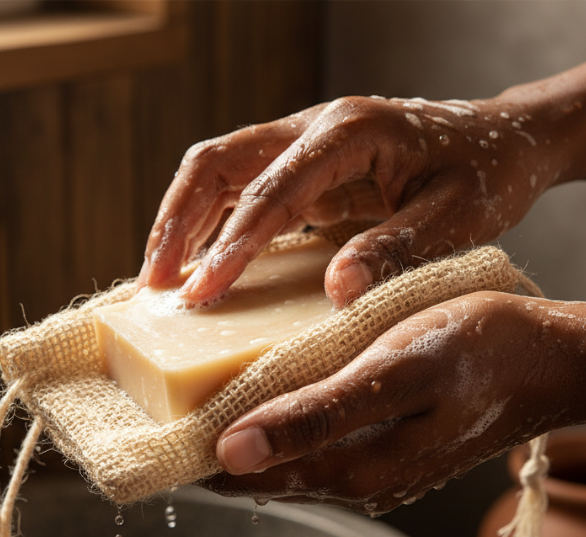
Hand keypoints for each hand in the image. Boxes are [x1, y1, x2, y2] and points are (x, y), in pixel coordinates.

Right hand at [139, 66, 585, 308]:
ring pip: (217, 171)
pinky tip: (203, 261)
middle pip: (217, 163)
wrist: (497, 140)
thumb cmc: (482, 174)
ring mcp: (301, 141)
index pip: (271, 192)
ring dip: (182, 221)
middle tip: (156, 282)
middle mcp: (312, 127)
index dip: (231, 245)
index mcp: (348, 133)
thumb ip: (394, 248)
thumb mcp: (455, 216)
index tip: (202, 291)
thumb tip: (337, 292)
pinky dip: (210, 223)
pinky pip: (239, 187)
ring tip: (162, 277)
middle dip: (177, 222)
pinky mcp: (300, 163)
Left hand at [200, 292, 585, 512]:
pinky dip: (279, 426)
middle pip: (259, 472)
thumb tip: (234, 450)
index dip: (193, 456)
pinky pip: (314, 445)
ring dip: (244, 435)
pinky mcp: (384, 448)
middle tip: (170, 403)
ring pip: (285, 459)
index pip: (244, 477)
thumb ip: (316, 415)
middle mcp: (356, 480)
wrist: (549, 358)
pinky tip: (269, 398)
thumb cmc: (479, 351)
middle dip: (211, 446)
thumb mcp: (393, 372)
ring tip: (205, 398)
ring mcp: (372, 467)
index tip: (155, 427)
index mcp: (352, 467)